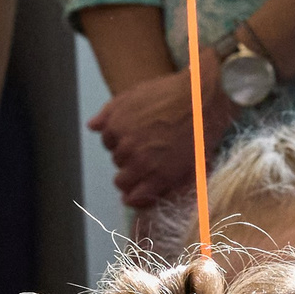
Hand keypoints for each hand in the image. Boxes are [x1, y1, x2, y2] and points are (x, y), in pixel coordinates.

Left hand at [88, 57, 233, 209]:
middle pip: (117, 162)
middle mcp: (127, 147)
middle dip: (126, 159)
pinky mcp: (162, 178)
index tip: (136, 139)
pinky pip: (140, 197)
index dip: (121, 141)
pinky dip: (136, 199)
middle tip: (145, 154)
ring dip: (130, 179)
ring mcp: (144, 165)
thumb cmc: (170, 93)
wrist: (202, 102)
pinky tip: (135, 198)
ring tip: (143, 174)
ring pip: (124, 182)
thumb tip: (92, 126)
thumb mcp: (133, 94)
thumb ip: (109, 112)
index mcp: (116, 127)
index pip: (108, 143)